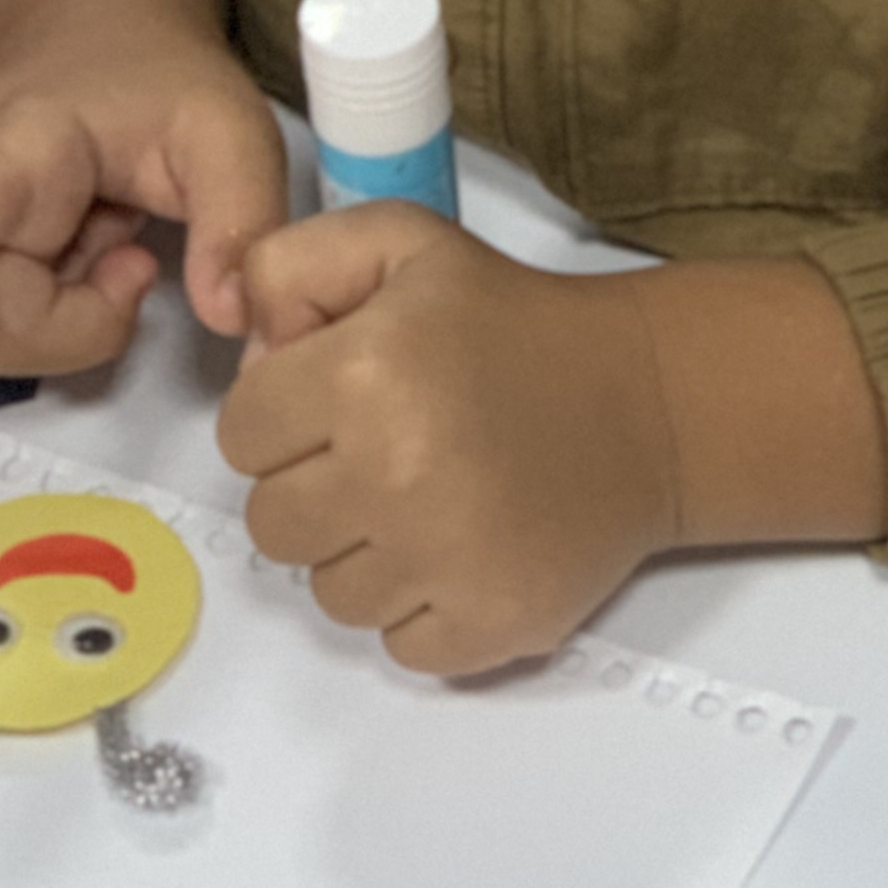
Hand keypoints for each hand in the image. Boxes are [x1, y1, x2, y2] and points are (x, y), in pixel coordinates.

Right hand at [0, 0, 286, 400]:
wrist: (88, 21)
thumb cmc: (148, 72)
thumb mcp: (227, 127)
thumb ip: (238, 220)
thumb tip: (230, 317)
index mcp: (0, 147)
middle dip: (72, 323)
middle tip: (134, 256)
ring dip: (63, 314)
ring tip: (109, 235)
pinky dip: (50, 307)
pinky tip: (82, 245)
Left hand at [218, 214, 887, 675]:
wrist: (649, 403)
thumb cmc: (513, 324)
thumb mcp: (401, 243)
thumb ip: (290, 267)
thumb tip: (248, 348)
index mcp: (363, 373)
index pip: (238, 434)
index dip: (280, 414)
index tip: (335, 400)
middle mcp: (394, 472)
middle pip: (270, 523)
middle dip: (311, 486)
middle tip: (377, 453)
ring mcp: (444, 560)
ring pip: (326, 593)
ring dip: (361, 553)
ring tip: (424, 500)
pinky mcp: (490, 624)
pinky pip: (396, 645)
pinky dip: (419, 608)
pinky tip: (458, 550)